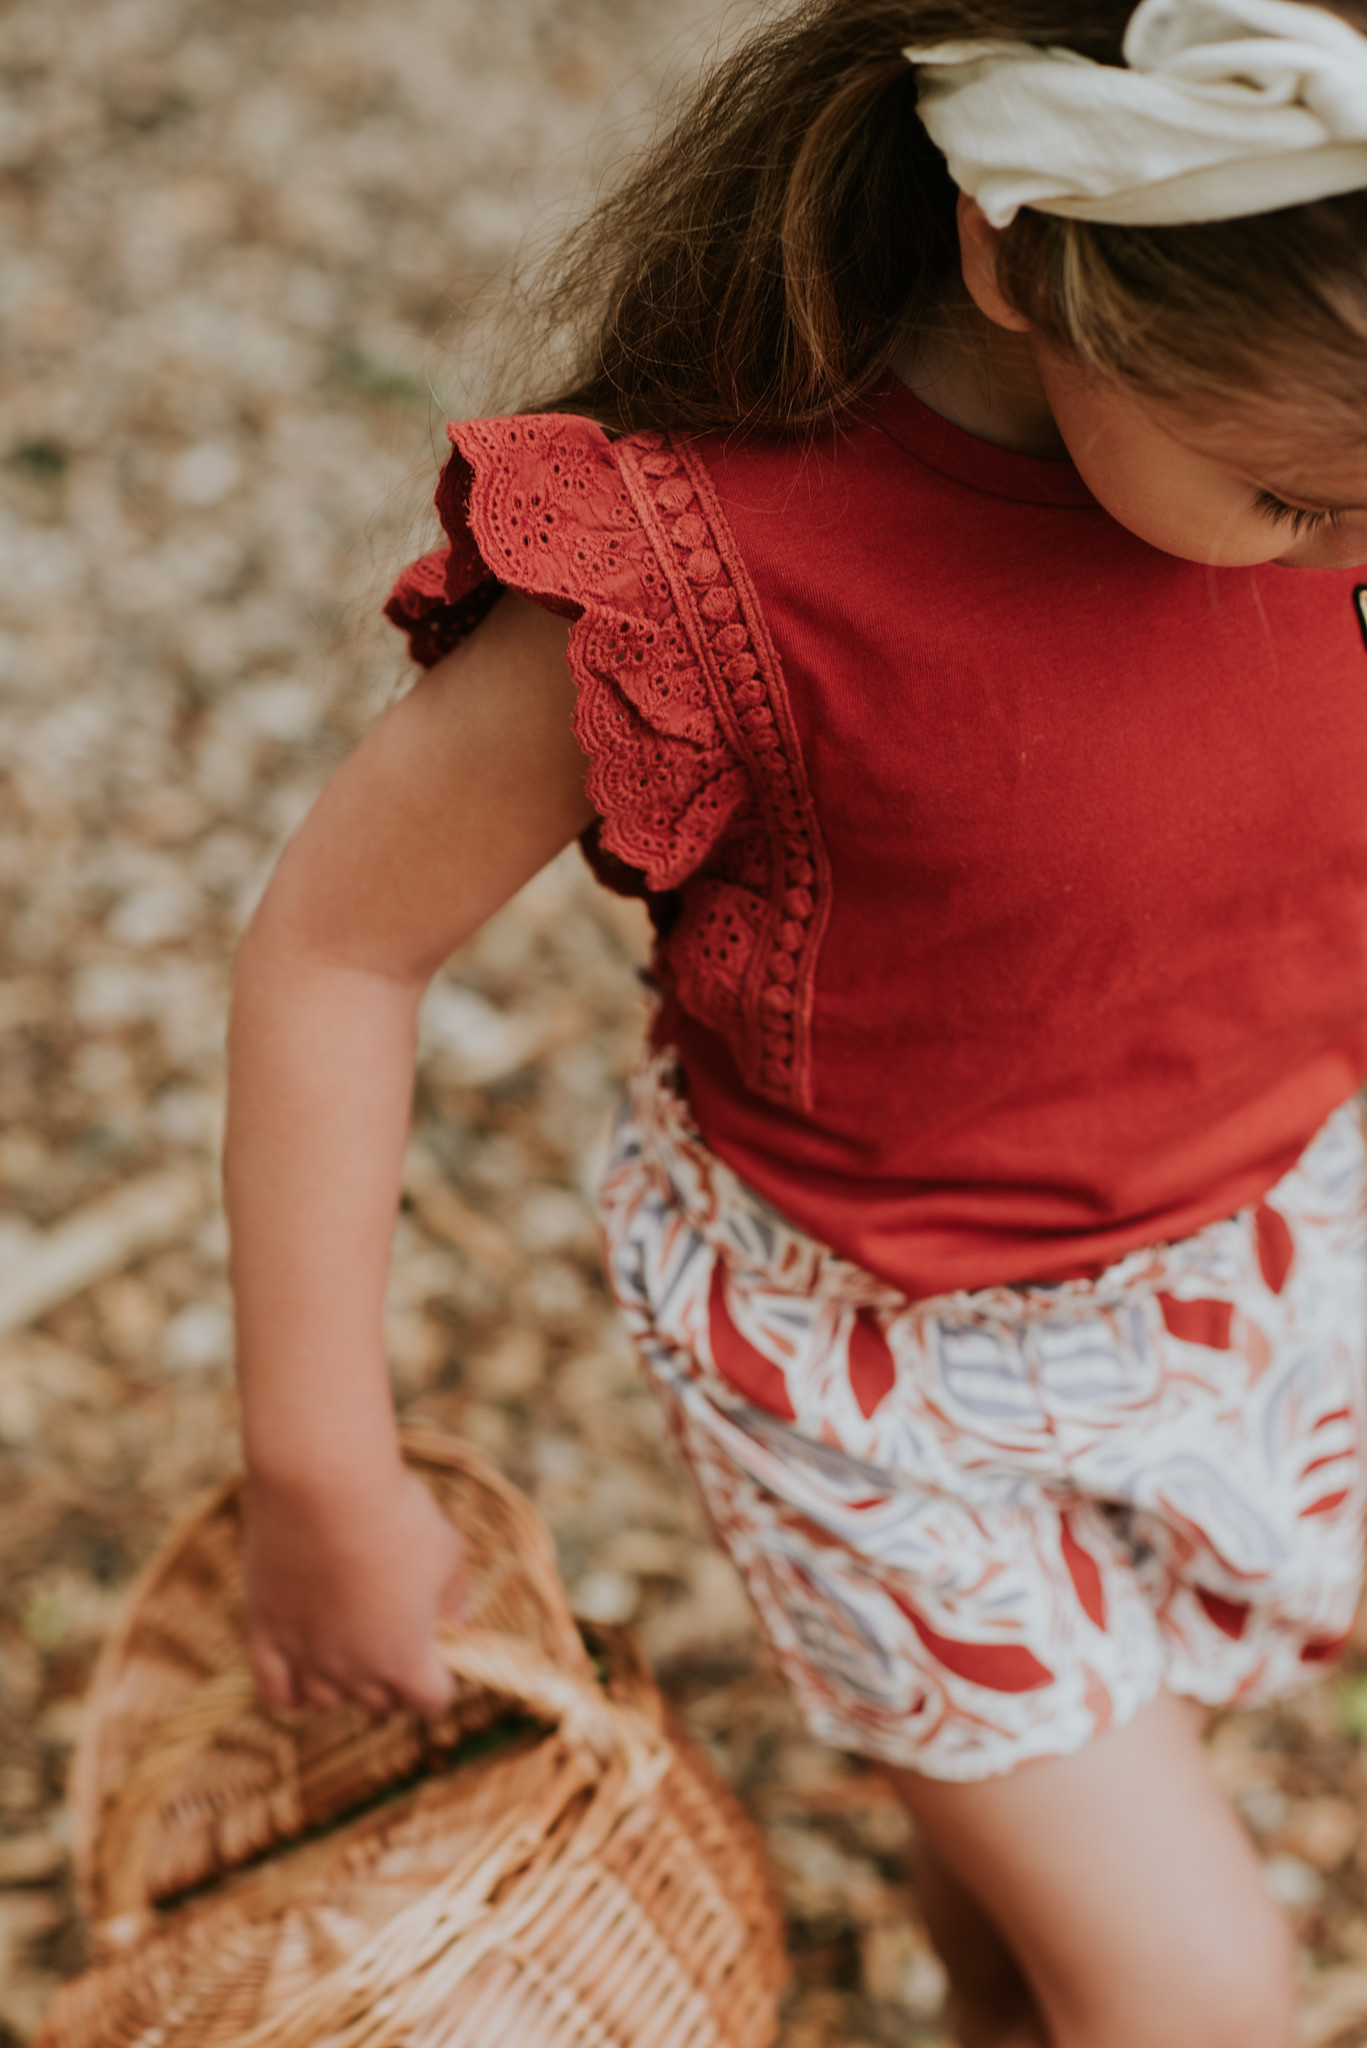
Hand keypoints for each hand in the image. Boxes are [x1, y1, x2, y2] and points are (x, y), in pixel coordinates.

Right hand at [243, 1462, 467, 1718]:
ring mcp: (305, 1655)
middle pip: (379, 1702)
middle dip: (394, 1682)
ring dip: (344, 1686)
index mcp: (406, 1658)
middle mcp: (355, 1670)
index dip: (440, 1685)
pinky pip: (275, 1689)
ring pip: (326, 1700)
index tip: (440, 1660)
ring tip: (351, 1655)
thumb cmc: (395, 1515)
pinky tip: (302, 1675)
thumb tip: (459, 1619)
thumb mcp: (447, 1550)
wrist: (323, 1485)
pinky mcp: (265, 1632)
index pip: (431, 1702)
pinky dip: (291, 1690)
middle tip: (396, 1641)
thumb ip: (455, 1593)